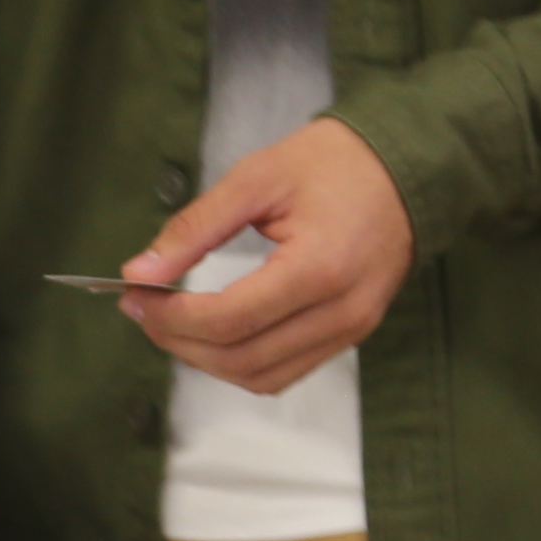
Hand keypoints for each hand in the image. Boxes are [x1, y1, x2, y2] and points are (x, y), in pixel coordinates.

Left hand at [118, 117, 414, 397]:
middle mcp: (341, 311)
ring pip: (262, 377)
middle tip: (145, 310)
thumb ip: (194, 228)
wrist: (405, 166)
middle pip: (242, 357)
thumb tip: (141, 272)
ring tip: (173, 324)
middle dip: (180, 341)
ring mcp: (352, 329)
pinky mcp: (352, 334)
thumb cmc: (335, 162)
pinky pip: (287, 372)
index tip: (136, 297)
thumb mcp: (255, 179)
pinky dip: (241, 364)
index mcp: (319, 268)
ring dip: (208, 361)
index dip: (172, 317)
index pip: (230, 319)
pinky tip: (214, 334)